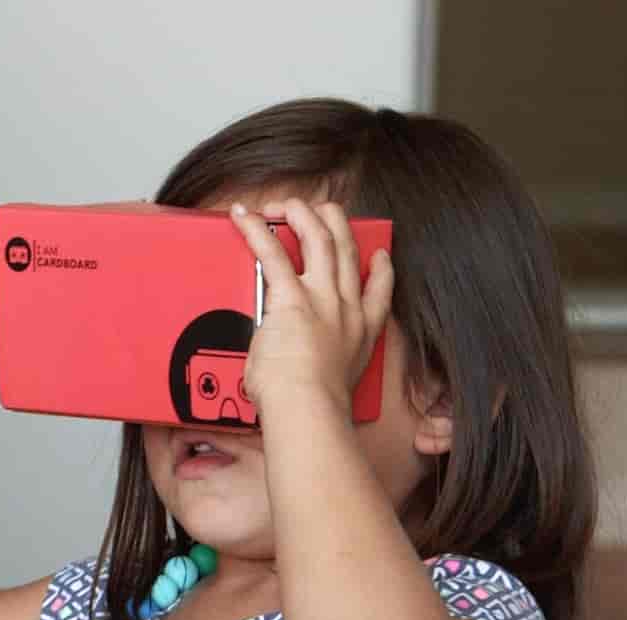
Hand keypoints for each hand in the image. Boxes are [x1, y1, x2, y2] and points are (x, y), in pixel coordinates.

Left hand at [228, 198, 392, 411]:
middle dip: (334, 223)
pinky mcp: (291, 296)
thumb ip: (314, 365)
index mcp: (361, 332)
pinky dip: (257, 230)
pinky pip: (274, 253)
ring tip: (284, 204)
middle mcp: (346, 308)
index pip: (380, 291)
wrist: (309, 407)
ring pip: (320, 238)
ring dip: (302, 214)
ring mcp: (323, 298)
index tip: (379, 256)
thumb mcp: (327, 383)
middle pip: (348, 249)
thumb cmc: (312, 408)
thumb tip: (283, 366)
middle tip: (319, 212)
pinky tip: (244, 216)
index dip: (381, 268)